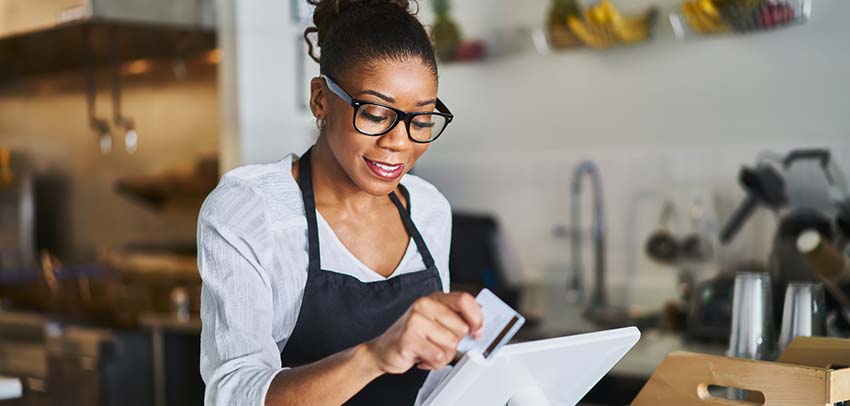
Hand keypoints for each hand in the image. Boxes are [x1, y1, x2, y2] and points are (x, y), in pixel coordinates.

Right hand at [364, 292, 483, 373]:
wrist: (382, 350)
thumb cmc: (412, 337)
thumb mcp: (435, 323)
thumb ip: (455, 320)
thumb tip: (478, 327)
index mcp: (434, 299)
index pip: (465, 300)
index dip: (476, 317)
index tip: (477, 331)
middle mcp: (425, 305)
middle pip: (461, 327)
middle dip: (455, 344)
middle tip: (439, 345)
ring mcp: (415, 320)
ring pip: (451, 344)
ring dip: (444, 356)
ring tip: (429, 352)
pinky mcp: (409, 337)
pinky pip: (438, 355)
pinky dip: (435, 363)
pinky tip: (423, 359)